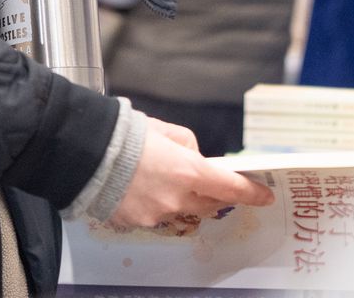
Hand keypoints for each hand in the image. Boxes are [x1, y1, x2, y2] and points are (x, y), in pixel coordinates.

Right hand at [108, 122, 274, 229]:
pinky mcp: (138, 222)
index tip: (264, 195)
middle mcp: (177, 198)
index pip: (230, 187)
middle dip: (217, 195)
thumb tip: (194, 158)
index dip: (251, 192)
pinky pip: (158, 214)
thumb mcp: (166, 131)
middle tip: (217, 184)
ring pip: (183, 210)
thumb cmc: (127, 136)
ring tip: (166, 177)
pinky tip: (143, 186)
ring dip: (184, 197)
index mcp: (188, 171)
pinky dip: (158, 202)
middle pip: (210, 204)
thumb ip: (188, 146)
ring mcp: (157, 214)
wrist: (88, 154)